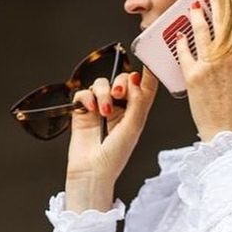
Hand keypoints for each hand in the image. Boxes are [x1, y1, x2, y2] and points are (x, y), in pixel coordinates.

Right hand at [65, 67, 157, 211]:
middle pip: (121, 81)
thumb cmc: (115, 156)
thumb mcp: (132, 127)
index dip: (147, 74)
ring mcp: (100, 109)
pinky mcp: (83, 112)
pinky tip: (90, 109)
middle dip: (120, 83)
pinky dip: (86, 97)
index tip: (148, 60)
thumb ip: (137, 102)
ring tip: (103, 111)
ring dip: (102, 93)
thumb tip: (135, 80)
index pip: (144, 89)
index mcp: (136, 113)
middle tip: (118, 94)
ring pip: (101, 85)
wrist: (92, 171)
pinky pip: (83, 93)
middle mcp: (120, 109)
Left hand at [175, 0, 231, 141]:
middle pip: (222, 19)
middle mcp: (229, 57)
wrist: (227, 134)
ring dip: (195, 15)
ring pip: (201, 29)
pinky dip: (182, 41)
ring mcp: (210, 64)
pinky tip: (180, 36)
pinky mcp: (193, 74)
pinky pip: (185, 50)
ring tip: (192, 7)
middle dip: (216, 0)